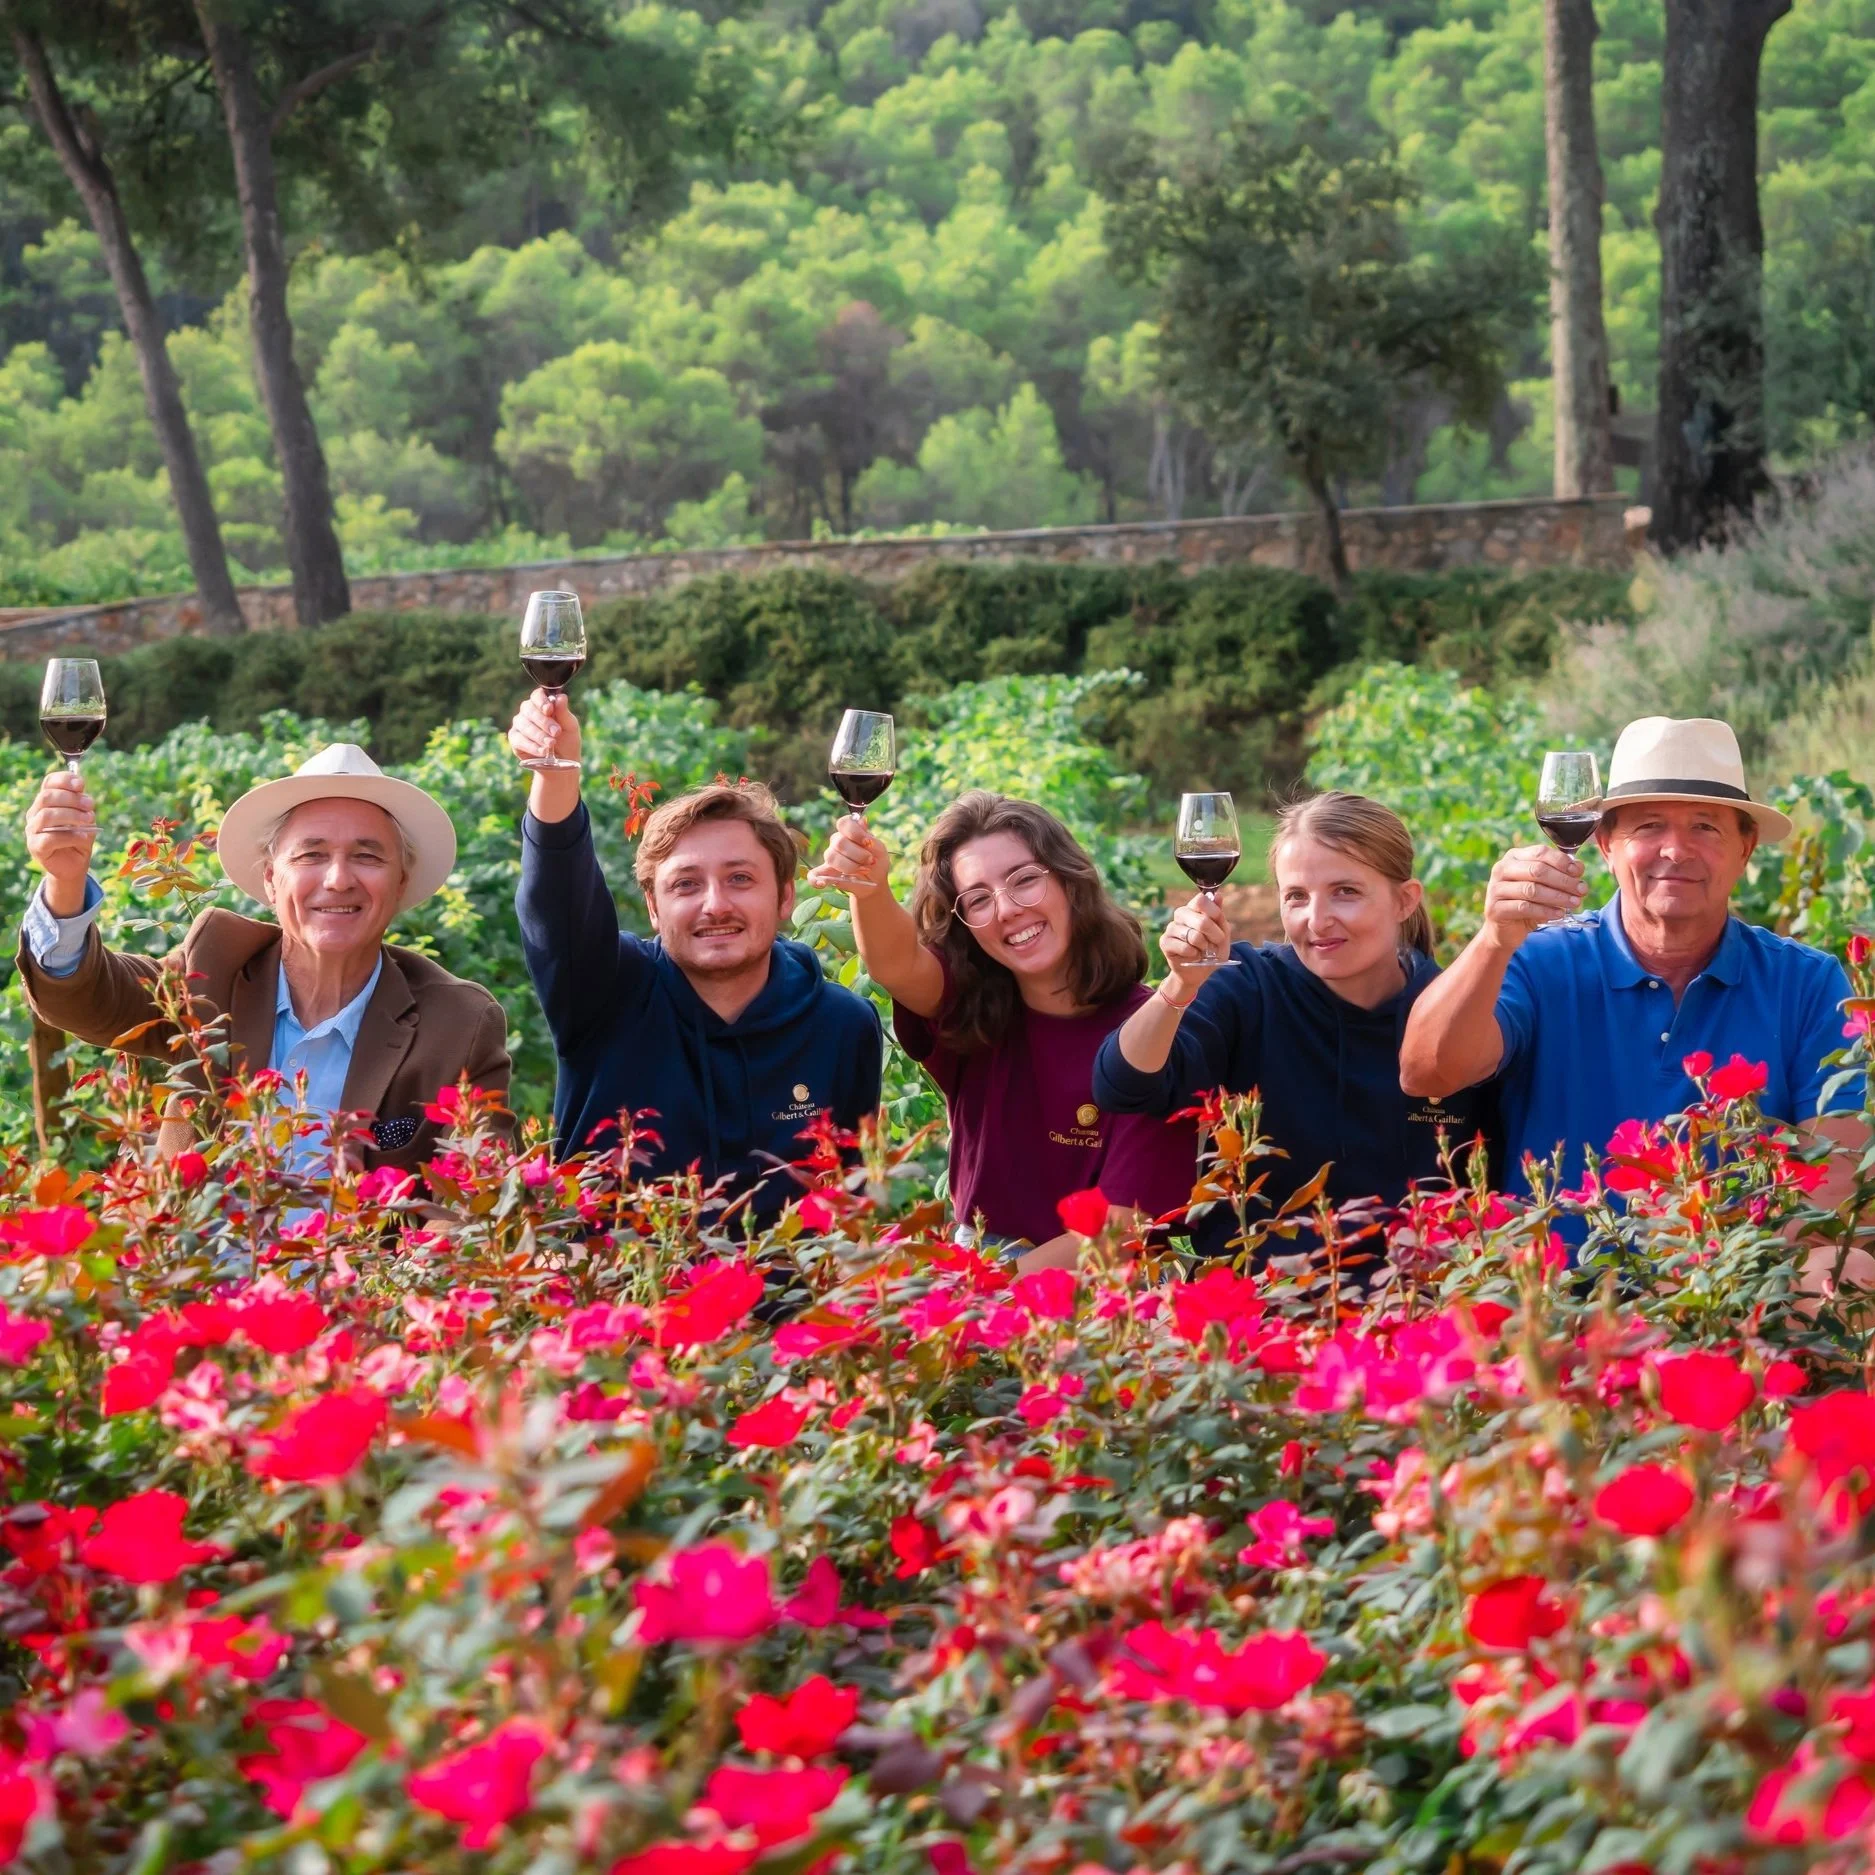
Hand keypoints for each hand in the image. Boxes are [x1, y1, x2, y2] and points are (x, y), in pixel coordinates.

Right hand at [26, 770, 96, 913]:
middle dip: (72, 798)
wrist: (75, 864)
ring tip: (89, 820)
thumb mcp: (85, 818)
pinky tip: (84, 837)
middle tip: (91, 806)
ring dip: (71, 815)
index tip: (81, 784)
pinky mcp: (36, 847)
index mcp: (47, 802)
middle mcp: (35, 813)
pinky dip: (70, 836)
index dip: (64, 780)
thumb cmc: (79, 838)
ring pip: (46, 816)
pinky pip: (50, 838)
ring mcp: (33, 830)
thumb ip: (83, 805)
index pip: (49, 783)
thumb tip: (82, 793)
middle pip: (47, 797)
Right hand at [507, 689, 582, 766]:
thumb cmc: (567, 741)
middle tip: (556, 733)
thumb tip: (561, 697)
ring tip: (551, 744)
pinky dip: (532, 746)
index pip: (537, 695)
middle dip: (544, 722)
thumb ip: (564, 712)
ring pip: (524, 725)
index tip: (549, 710)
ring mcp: (520, 724)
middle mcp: (528, 712)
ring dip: (539, 735)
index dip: (541, 701)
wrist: (562, 762)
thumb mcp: (570, 726)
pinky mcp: (515, 739)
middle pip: (529, 709)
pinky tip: (543, 751)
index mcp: (543, 704)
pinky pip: (519, 740)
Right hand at [807, 814, 890, 899]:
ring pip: (831, 857)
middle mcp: (837, 842)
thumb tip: (862, 820)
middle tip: (871, 861)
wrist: (875, 881)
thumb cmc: (876, 861)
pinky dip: (815, 879)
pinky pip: (813, 875)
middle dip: (858, 854)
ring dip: (850, 866)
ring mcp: (830, 857)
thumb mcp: (879, 849)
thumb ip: (869, 836)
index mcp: (849, 832)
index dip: (855, 832)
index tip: (868, 843)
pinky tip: (822, 884)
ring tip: (863, 870)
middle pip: (839, 842)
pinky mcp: (826, 873)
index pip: (843, 823)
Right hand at [1157, 890, 1230, 993]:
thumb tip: (1218, 895)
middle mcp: (1181, 914)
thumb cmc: (1211, 951)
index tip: (1219, 924)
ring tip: (1203, 951)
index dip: (1214, 912)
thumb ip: (1219, 916)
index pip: (1201, 900)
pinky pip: (1185, 947)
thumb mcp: (1222, 934)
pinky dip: (1194, 955)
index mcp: (1194, 908)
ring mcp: (1171, 928)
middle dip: (1214, 935)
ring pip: (1194, 936)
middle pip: (1201, 920)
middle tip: (1215, 943)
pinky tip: (1193, 956)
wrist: (1199, 972)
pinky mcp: (1165, 942)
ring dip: (1204, 947)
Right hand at [1482, 843, 1583, 942]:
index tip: (1578, 873)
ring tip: (1574, 903)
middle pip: (1537, 870)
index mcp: (1514, 857)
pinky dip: (1545, 911)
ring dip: (1557, 896)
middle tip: (1582, 890)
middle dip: (1563, 881)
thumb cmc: (1527, 902)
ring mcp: (1496, 889)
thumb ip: (1560, 873)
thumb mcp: (1544, 885)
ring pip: (1532, 890)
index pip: (1540, 853)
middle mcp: (1501, 869)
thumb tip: (1578, 867)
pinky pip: (1525, 908)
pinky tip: (1559, 914)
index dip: (1561, 861)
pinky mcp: (1495, 908)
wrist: (1505, 929)